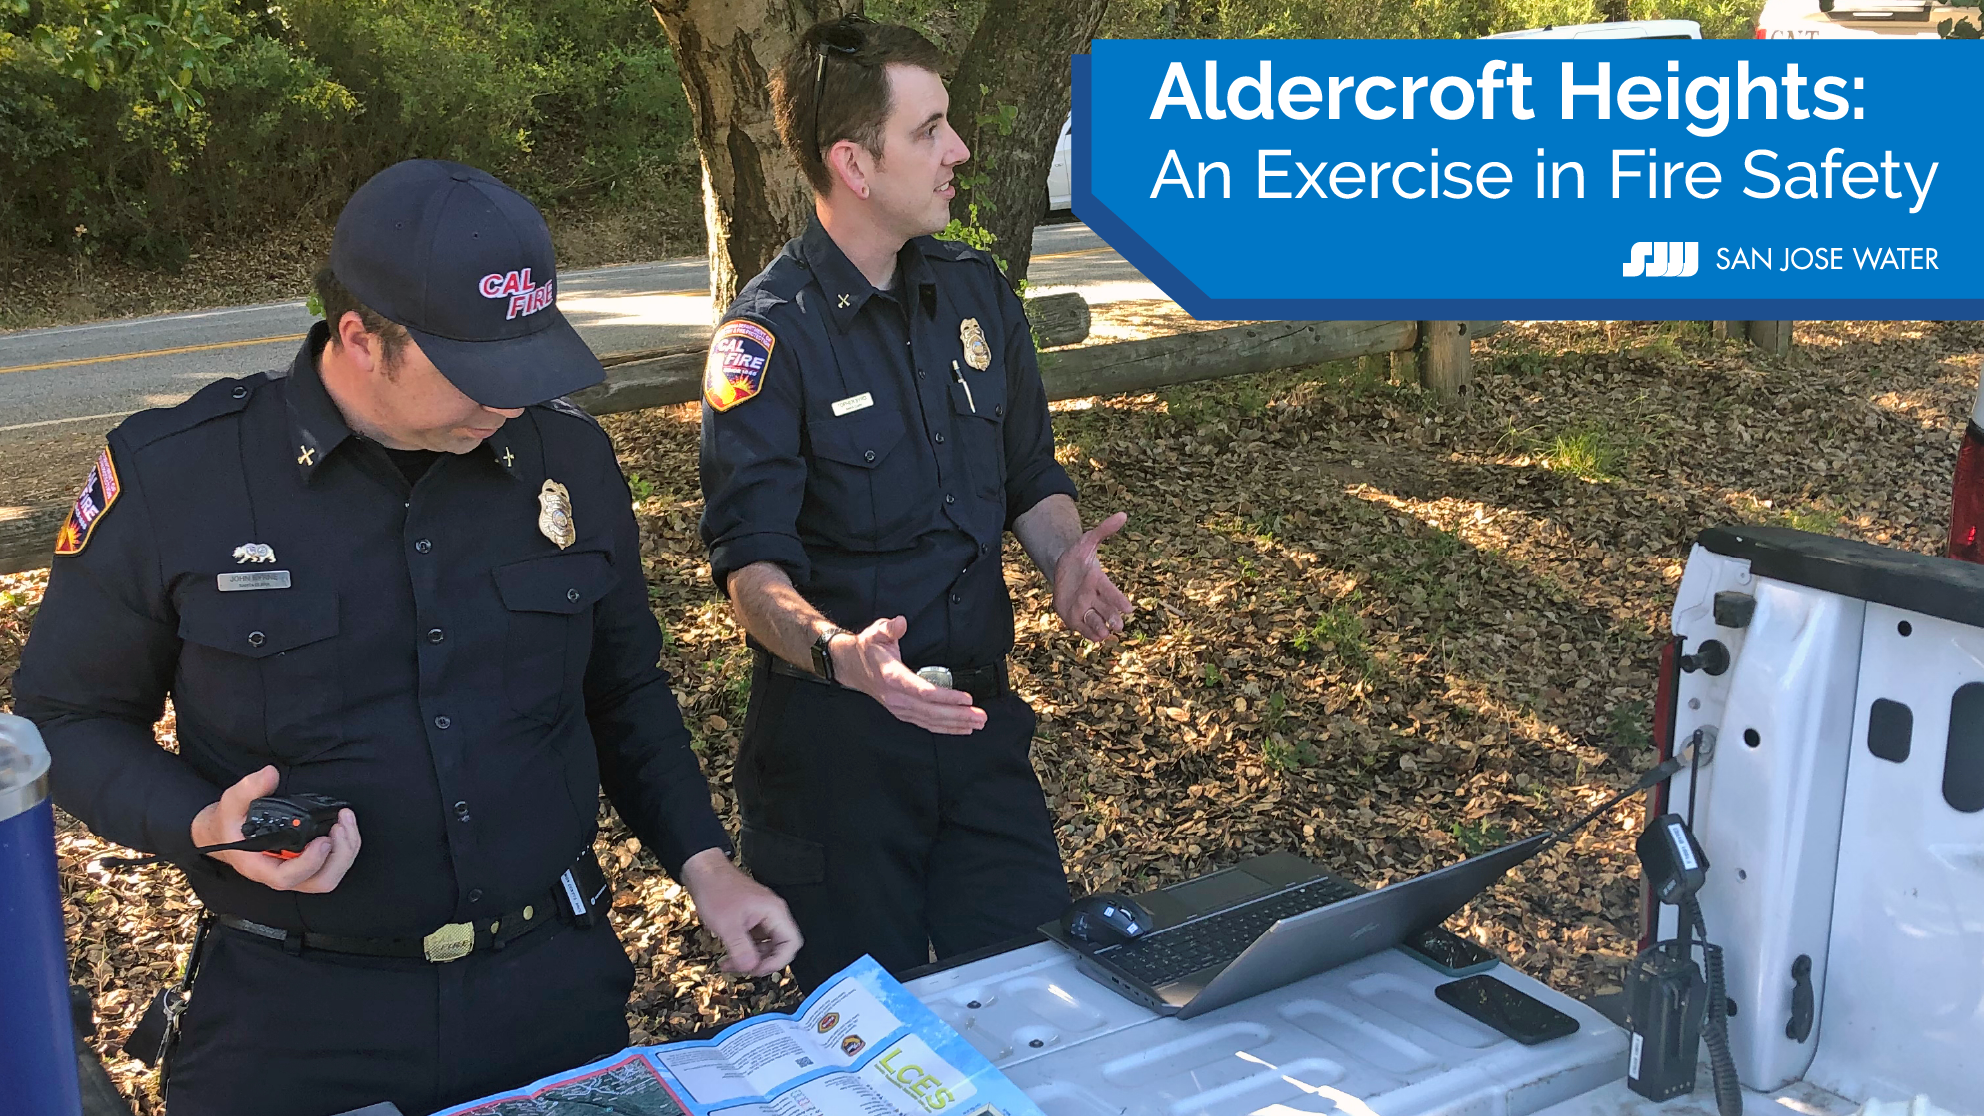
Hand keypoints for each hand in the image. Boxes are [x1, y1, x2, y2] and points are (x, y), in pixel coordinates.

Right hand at [190, 766, 359, 893]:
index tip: (323, 840)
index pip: (286, 878)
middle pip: (320, 881)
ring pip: (330, 875)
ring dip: (346, 850)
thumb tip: (269, 774)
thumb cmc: (230, 823)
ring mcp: (298, 870)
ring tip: (346, 820)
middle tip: (341, 826)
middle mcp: (283, 872)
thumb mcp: (231, 804)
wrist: (227, 833)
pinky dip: (345, 846)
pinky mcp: (309, 862)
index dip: (308, 864)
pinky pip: (333, 864)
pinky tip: (344, 824)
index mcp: (260, 866)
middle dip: (339, 856)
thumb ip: (248, 789)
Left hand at [680, 848, 802, 975]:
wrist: (702, 871)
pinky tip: (729, 957)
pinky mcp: (751, 919)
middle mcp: (772, 914)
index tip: (757, 969)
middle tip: (745, 969)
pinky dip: (744, 951)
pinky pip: (754, 940)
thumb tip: (751, 968)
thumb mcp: (727, 925)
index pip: (791, 943)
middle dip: (763, 962)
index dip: (777, 961)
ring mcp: (762, 916)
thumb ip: (741, 949)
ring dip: (751, 959)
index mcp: (774, 912)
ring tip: (730, 965)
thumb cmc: (716, 890)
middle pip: (780, 947)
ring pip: (766, 946)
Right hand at [831, 616, 985, 734]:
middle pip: (931, 711)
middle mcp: (896, 697)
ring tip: (977, 723)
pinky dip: (945, 728)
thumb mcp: (876, 632)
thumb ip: (889, 627)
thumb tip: (901, 622)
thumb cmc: (868, 649)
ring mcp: (899, 708)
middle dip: (958, 714)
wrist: (850, 666)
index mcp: (892, 677)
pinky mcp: (903, 713)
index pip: (922, 691)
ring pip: (931, 721)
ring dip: (955, 723)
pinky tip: (961, 728)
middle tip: (981, 716)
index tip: (966, 698)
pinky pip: (926, 724)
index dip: (946, 696)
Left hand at [1053, 511, 1134, 642]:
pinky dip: (1088, 632)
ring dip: (1100, 627)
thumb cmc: (1078, 555)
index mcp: (1099, 581)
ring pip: (1095, 621)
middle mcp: (1094, 597)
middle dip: (1112, 618)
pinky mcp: (1073, 617)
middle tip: (1119, 626)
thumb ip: (1104, 530)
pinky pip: (1082, 628)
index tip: (1128, 608)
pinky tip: (1095, 638)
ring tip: (1105, 633)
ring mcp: (1084, 608)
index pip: (1111, 592)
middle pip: (1106, 610)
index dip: (1118, 600)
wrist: (1061, 568)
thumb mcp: (1088, 540)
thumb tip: (1123, 514)